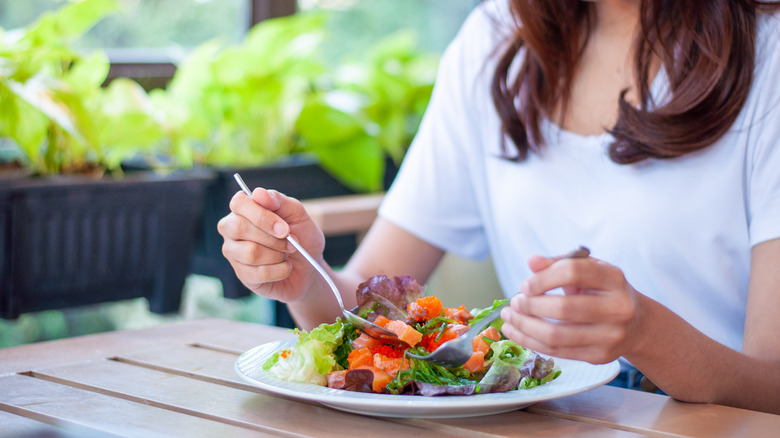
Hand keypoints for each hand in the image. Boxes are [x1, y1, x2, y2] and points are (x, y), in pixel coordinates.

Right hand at [217, 188, 324, 302]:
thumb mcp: (297, 214)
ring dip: (278, 255)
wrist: (309, 267)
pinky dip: (280, 270)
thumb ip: (279, 200)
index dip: (261, 215)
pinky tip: (285, 267)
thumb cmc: (301, 236)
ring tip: (287, 254)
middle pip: (239, 228)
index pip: (238, 203)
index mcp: (244, 209)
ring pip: (250, 253)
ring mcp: (234, 253)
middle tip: (292, 242)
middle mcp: (232, 229)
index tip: (284, 228)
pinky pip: (258, 273)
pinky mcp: (243, 275)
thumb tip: (258, 193)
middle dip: (272, 238)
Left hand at [500, 253, 641, 363]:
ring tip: (509, 318)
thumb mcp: (587, 270)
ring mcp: (611, 335)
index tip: (525, 285)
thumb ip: (559, 263)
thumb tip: (532, 261)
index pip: (573, 272)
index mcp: (614, 278)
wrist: (636, 324)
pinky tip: (516, 332)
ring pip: (557, 335)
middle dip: (531, 306)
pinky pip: (558, 351)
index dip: (543, 278)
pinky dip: (531, 342)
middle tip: (514, 302)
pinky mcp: (600, 356)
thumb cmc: (602, 291)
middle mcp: (618, 308)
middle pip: (564, 308)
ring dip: (525, 327)